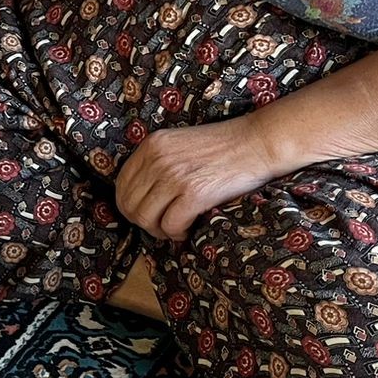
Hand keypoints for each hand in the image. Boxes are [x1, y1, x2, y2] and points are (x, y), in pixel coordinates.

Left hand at [114, 117, 288, 242]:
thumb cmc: (222, 147)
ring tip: (177, 226)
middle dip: (143, 222)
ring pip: (145, 219)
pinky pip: (170, 226)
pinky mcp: (194, 193)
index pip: (121, 184)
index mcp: (151, 145)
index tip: (147, 212)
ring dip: (160, 230)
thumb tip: (138, 198)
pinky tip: (190, 227)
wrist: (256, 143)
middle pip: (128, 205)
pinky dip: (178, 233)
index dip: (130, 206)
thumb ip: (156, 163)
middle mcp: (158, 159)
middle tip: (162, 224)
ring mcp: (174, 176)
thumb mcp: (178, 145)